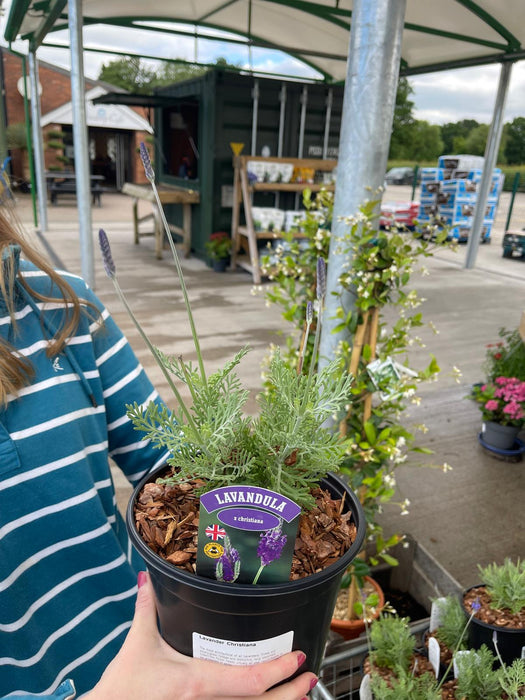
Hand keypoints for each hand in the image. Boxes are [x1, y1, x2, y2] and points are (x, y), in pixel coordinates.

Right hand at [87, 572, 317, 699]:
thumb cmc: (123, 687)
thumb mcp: (138, 644)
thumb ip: (147, 607)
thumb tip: (147, 576)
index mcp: (197, 684)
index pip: (249, 681)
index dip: (278, 672)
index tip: (297, 658)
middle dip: (292, 692)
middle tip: (310, 674)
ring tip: (300, 691)